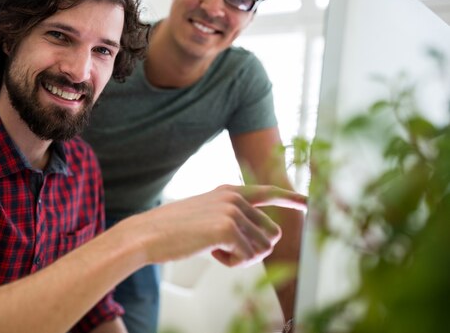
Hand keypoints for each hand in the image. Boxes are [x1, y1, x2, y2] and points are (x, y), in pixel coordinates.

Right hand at [122, 184, 305, 266]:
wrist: (148, 234)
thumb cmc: (173, 230)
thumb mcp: (205, 214)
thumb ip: (232, 216)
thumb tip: (263, 235)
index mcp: (229, 192)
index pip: (267, 193)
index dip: (290, 198)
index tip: (308, 201)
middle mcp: (234, 197)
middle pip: (271, 233)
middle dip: (253, 249)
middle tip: (225, 250)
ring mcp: (232, 211)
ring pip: (262, 248)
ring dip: (241, 258)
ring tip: (214, 249)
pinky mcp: (228, 229)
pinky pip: (247, 258)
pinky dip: (231, 263)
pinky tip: (210, 253)